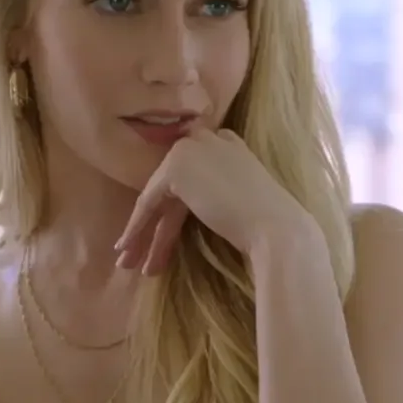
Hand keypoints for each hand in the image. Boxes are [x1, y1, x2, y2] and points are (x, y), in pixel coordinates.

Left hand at [114, 127, 313, 273]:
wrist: (276, 228)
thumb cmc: (269, 223)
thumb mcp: (241, 199)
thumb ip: (217, 194)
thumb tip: (183, 213)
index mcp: (228, 144)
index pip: (191, 177)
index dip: (172, 212)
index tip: (163, 240)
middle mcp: (207, 139)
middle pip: (171, 189)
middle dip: (153, 226)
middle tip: (137, 256)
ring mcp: (190, 150)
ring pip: (157, 197)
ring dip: (141, 233)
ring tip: (128, 264)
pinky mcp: (176, 167)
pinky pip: (148, 202)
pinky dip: (136, 227)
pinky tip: (126, 249)